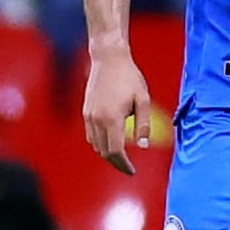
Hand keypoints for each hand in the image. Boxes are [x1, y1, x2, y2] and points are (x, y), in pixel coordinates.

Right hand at [82, 50, 156, 174]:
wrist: (108, 59)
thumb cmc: (129, 77)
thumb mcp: (143, 100)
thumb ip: (143, 125)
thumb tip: (143, 146)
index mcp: (112, 119)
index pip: (115, 152)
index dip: (123, 165)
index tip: (131, 171)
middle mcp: (97, 120)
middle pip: (103, 152)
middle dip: (116, 162)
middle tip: (128, 166)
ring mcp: (89, 116)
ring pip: (95, 145)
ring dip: (107, 153)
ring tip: (121, 155)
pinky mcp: (86, 111)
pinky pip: (90, 135)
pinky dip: (99, 143)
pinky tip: (110, 140)